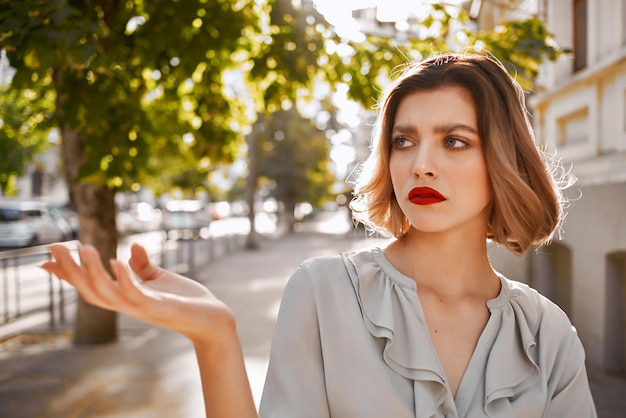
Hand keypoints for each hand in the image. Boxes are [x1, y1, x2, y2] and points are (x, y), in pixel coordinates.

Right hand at [41, 243, 234, 344]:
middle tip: (54, 247)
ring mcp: (141, 308)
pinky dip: (124, 280)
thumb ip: (143, 266)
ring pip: (107, 294)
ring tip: (84, 247)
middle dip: (71, 270)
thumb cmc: (185, 300)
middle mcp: (127, 305)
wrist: (212, 319)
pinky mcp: (159, 307)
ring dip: (93, 272)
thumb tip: (132, 246)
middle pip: (89, 290)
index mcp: (125, 297)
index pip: (90, 287)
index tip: (47, 259)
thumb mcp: (160, 279)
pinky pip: (136, 295)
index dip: (68, 275)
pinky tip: (117, 261)